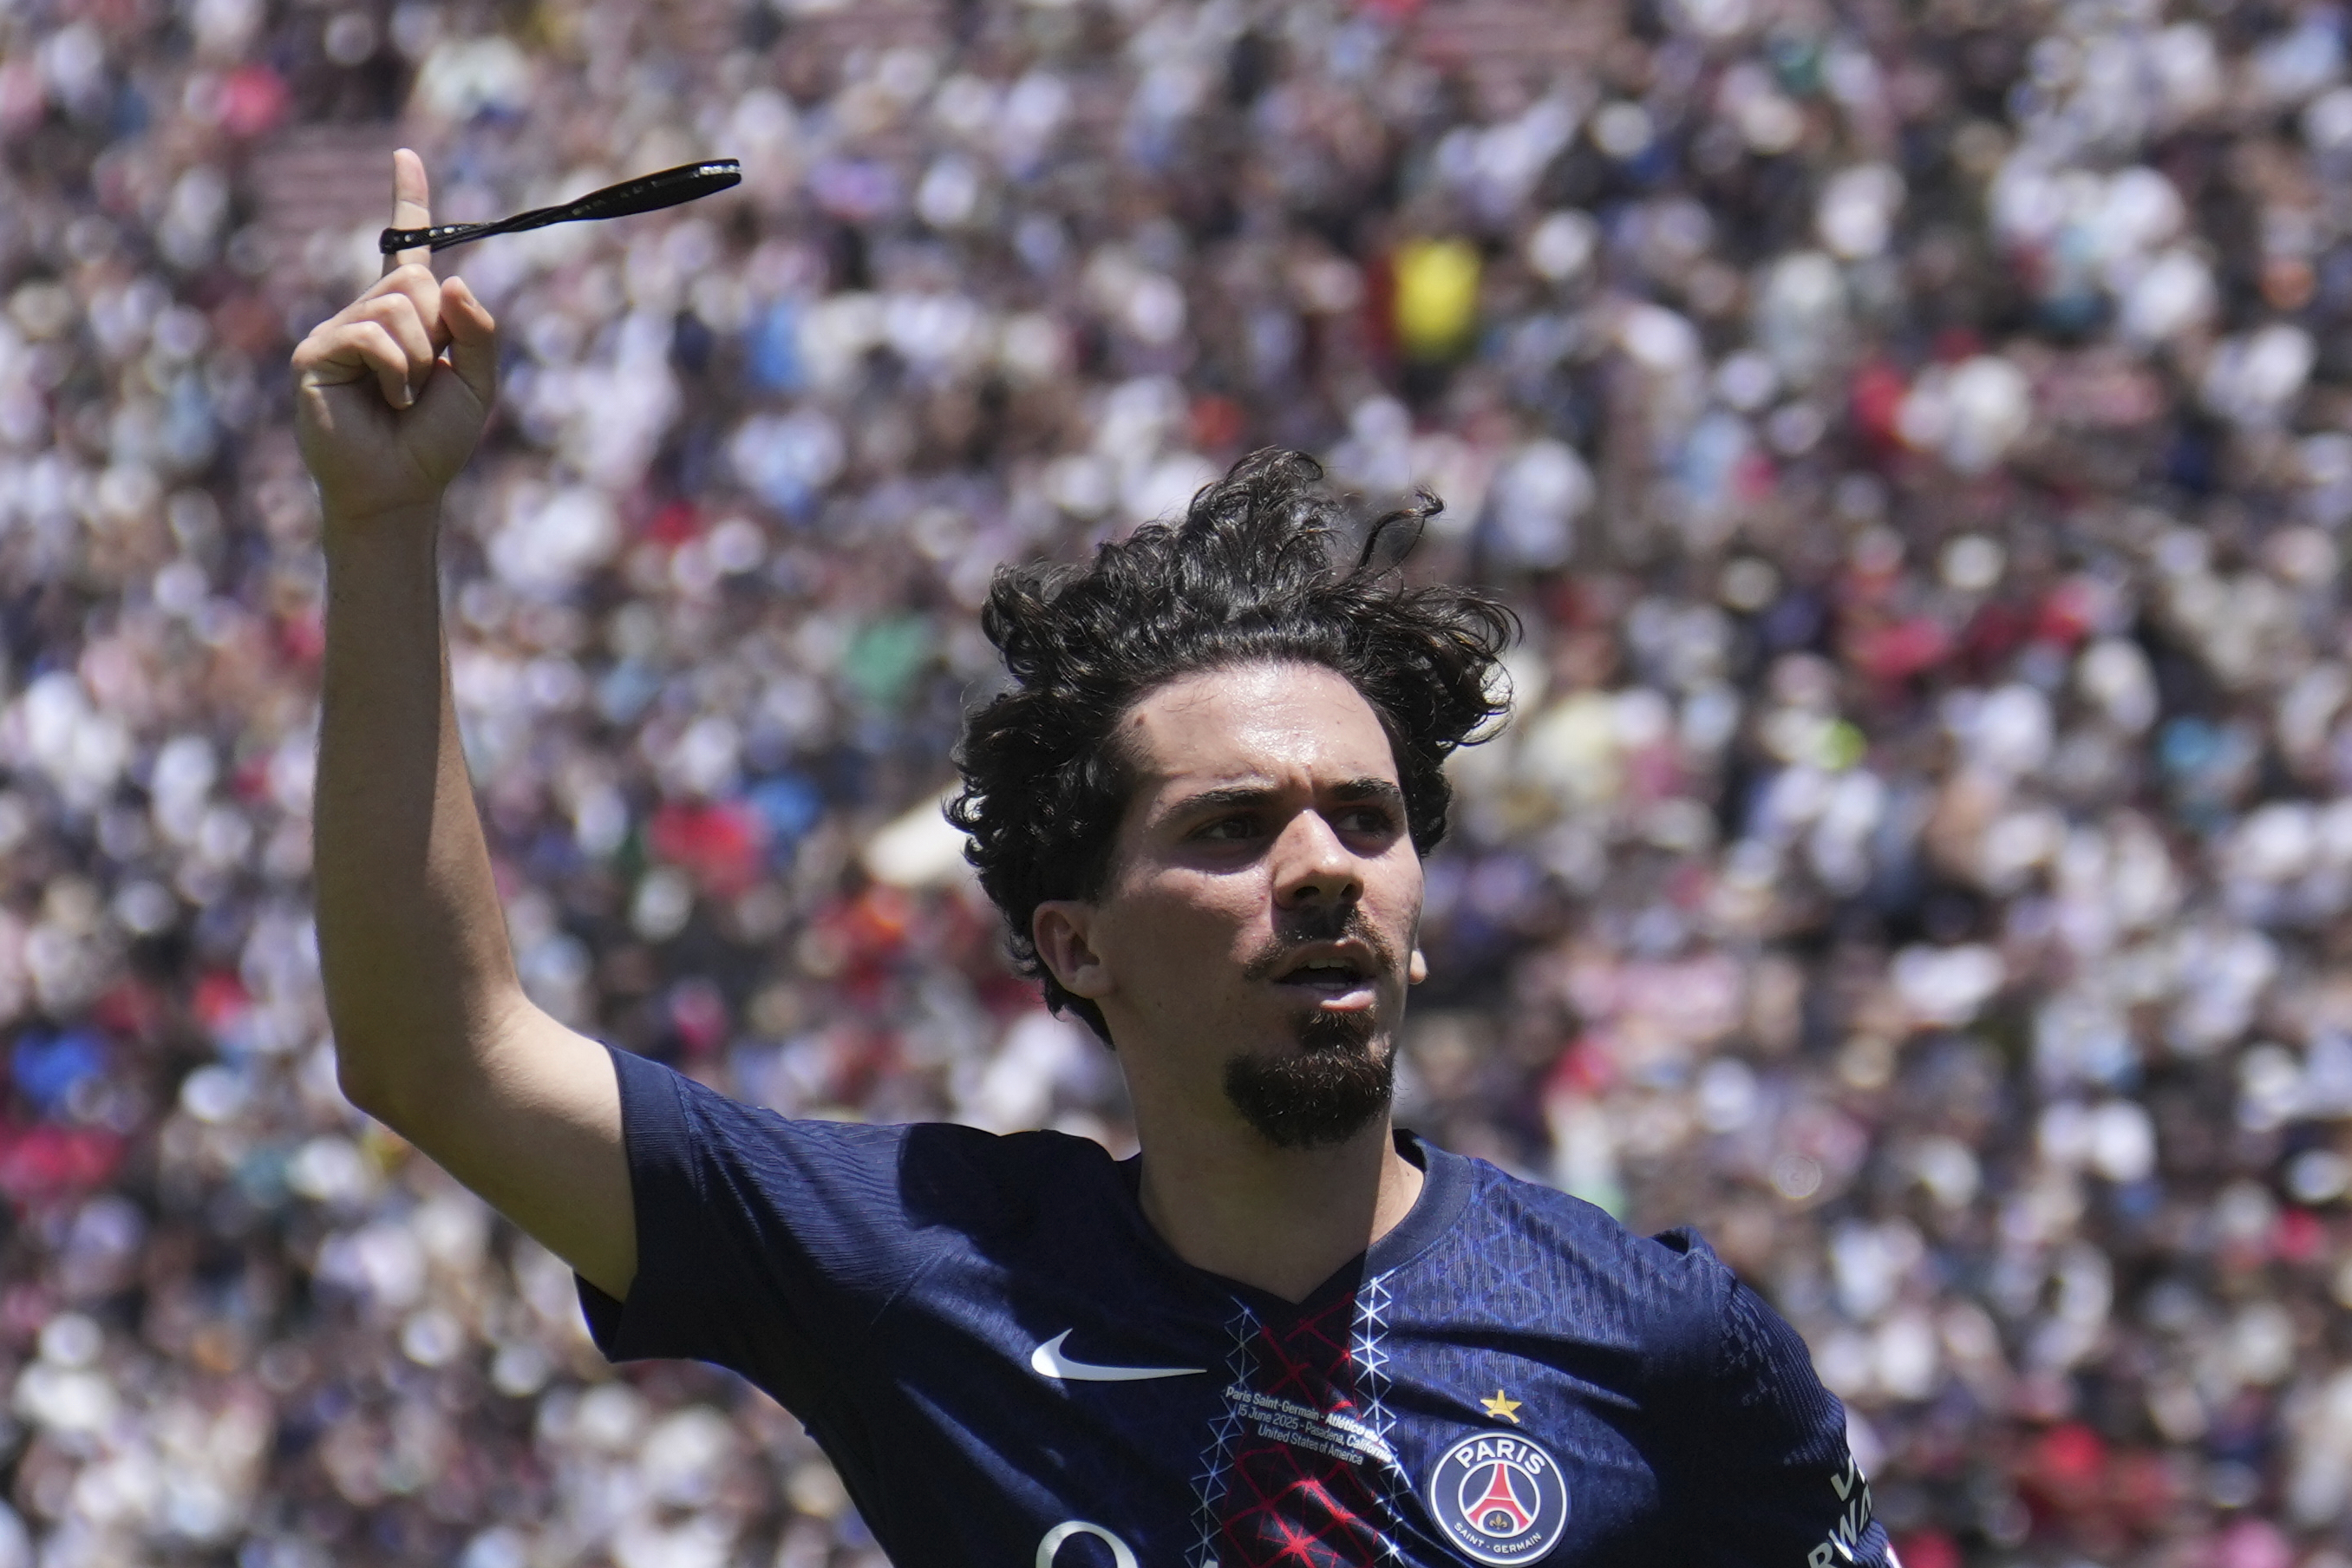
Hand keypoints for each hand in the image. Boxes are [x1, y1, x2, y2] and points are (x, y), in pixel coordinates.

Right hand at [292, 149, 498, 528]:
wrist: (400, 489)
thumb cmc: (434, 442)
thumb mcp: (476, 383)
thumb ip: (477, 331)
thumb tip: (450, 280)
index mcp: (407, 318)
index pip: (406, 249)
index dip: (407, 201)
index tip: (406, 155)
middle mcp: (368, 315)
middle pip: (414, 281)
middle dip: (436, 331)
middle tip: (424, 380)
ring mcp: (338, 331)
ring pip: (396, 307)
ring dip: (416, 359)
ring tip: (403, 399)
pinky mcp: (315, 353)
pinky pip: (371, 334)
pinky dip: (394, 370)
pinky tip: (387, 401)